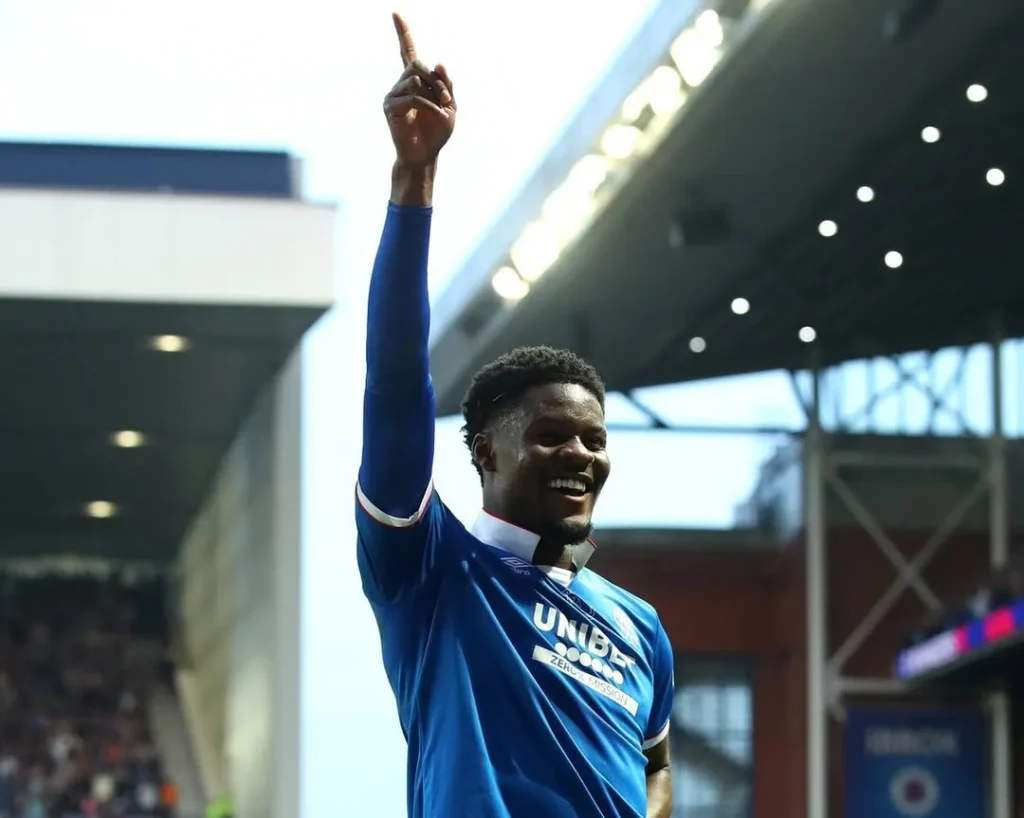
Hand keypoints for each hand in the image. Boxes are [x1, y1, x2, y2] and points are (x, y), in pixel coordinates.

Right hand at [384, 13, 455, 169]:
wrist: (425, 155)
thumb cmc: (436, 133)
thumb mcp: (450, 106)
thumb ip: (446, 84)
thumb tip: (439, 62)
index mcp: (416, 81)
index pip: (407, 51)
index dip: (403, 33)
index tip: (396, 14)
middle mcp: (402, 84)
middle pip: (417, 64)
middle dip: (436, 80)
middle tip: (447, 99)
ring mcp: (394, 94)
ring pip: (415, 79)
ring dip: (434, 93)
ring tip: (441, 109)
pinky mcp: (391, 106)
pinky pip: (413, 96)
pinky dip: (429, 105)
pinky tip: (435, 115)